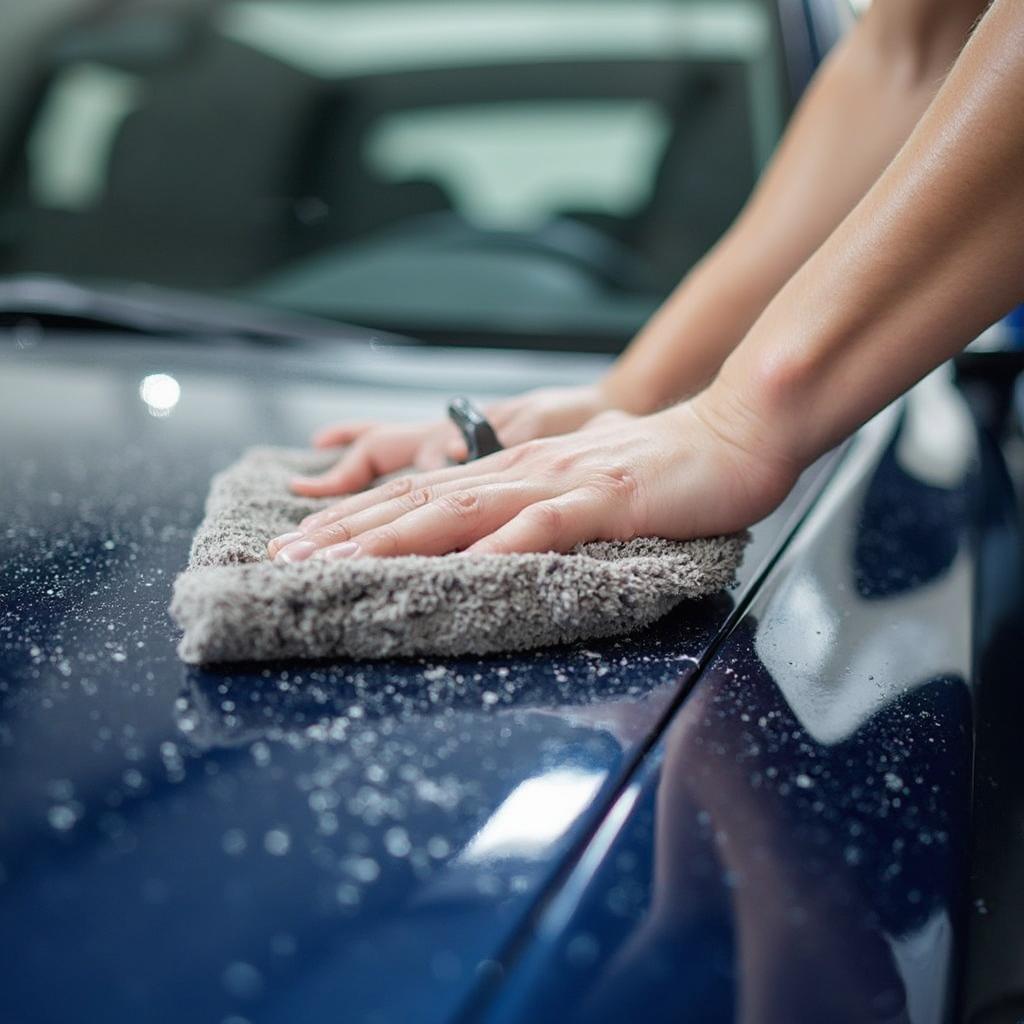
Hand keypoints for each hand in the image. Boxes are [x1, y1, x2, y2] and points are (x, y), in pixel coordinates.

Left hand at [268, 399, 800, 562]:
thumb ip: (536, 507)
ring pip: (461, 511)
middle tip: (285, 560)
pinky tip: (461, 570)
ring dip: (396, 540)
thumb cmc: (661, 466)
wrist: (733, 432)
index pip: (419, 495)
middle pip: (420, 502)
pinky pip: (545, 527)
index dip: (357, 522)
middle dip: (348, 534)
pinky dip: (501, 547)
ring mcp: (560, 481)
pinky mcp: (604, 497)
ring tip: (338, 567)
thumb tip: (495, 538)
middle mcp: (521, 470)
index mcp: (513, 470)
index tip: (304, 546)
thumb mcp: (582, 483)